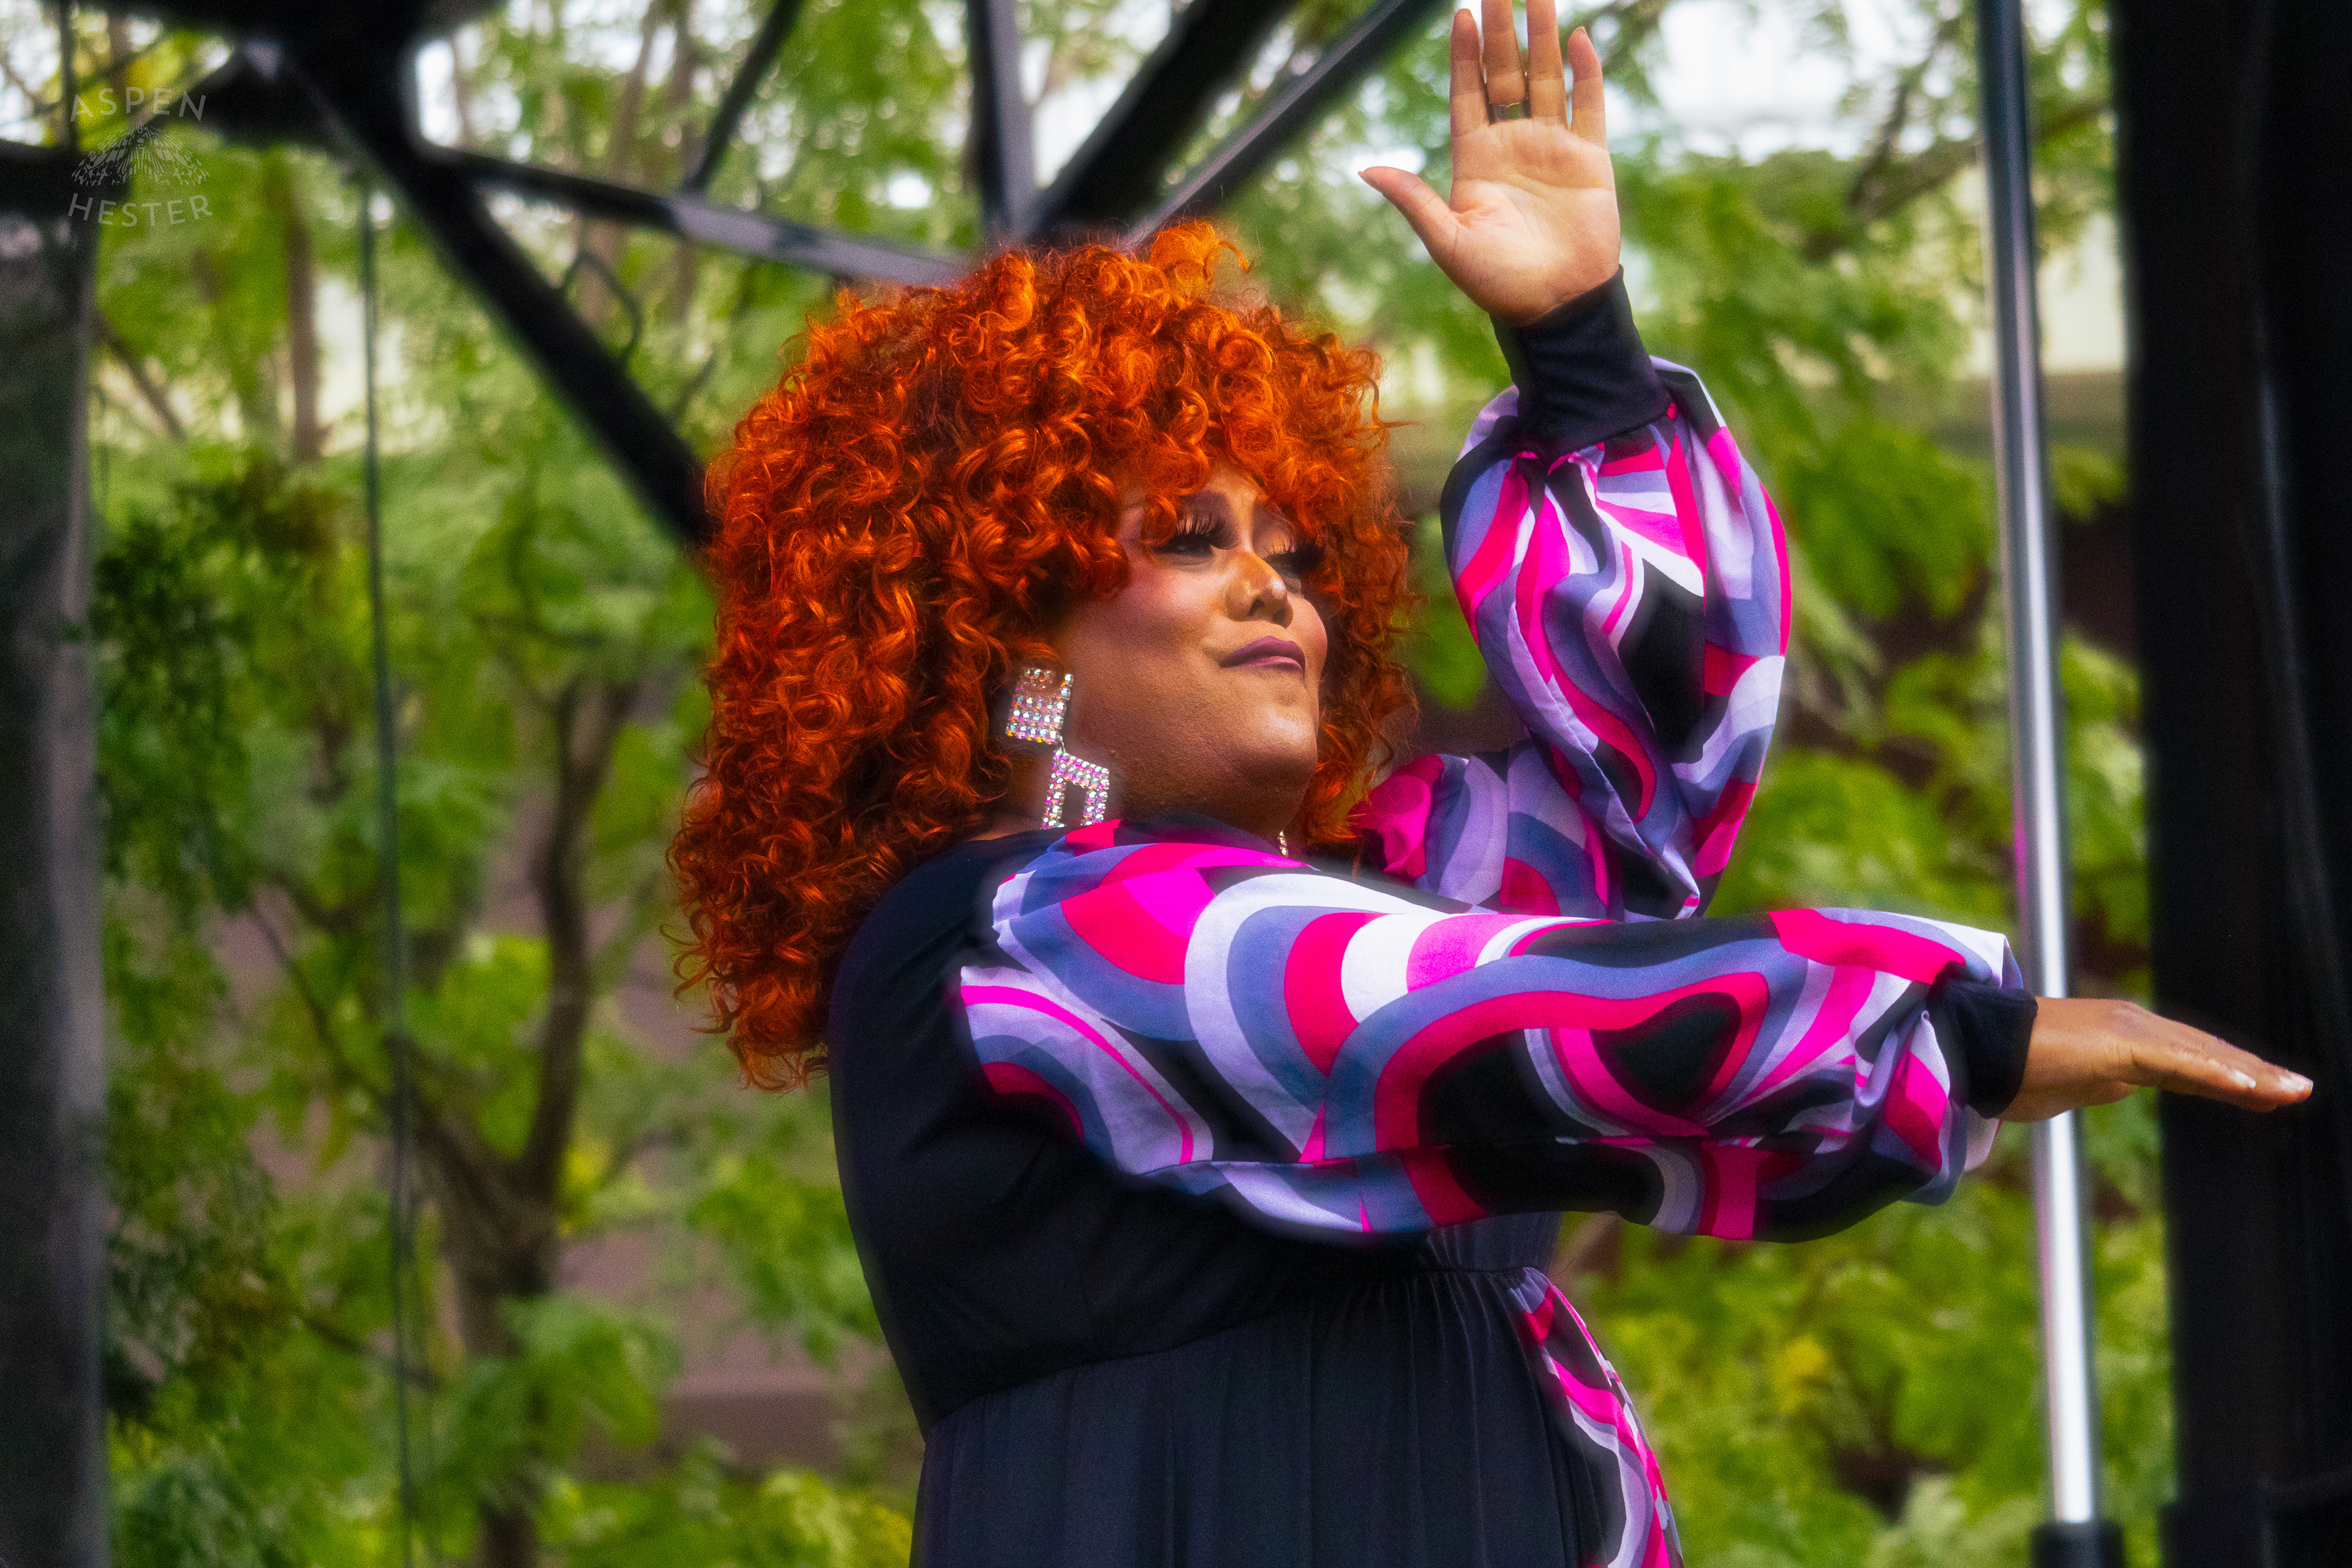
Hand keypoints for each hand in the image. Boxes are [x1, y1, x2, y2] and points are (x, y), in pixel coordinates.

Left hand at [1359, 0, 1619, 323]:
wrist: (1557, 306)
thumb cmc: (1499, 282)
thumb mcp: (1449, 241)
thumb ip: (1414, 200)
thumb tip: (1366, 169)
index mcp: (1475, 161)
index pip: (1467, 95)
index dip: (1464, 56)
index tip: (1461, 15)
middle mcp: (1512, 145)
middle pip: (1505, 75)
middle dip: (1501, 33)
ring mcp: (1551, 148)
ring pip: (1546, 79)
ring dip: (1543, 38)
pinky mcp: (1589, 158)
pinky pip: (1588, 105)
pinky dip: (1587, 73)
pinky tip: (1579, 38)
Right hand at [2004, 996, 2313, 1121]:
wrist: (1972, 1048)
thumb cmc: (2007, 1068)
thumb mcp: (2067, 1082)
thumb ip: (2100, 1080)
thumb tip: (2123, 1085)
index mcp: (2120, 1038)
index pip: (2189, 1058)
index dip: (2229, 1074)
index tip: (2264, 1090)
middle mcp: (2132, 1026)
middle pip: (2207, 1053)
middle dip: (2256, 1072)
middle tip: (2300, 1088)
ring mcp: (2128, 1032)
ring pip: (2203, 1057)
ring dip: (2253, 1075)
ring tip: (2293, 1090)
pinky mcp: (2120, 1046)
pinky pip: (2179, 1064)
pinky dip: (2216, 1075)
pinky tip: (2251, 1088)